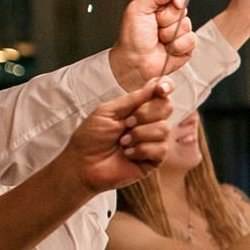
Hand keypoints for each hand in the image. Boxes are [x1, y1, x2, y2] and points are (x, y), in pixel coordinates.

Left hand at [66, 78, 174, 192]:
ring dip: (139, 134)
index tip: (161, 88)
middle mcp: (149, 123)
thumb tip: (153, 85)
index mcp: (138, 109)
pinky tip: (128, 154)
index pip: (160, 94)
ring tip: (122, 142)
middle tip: (126, 123)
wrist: (83, 164)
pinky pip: (161, 148)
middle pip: (166, 107)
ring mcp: (153, 141)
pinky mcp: (154, 160)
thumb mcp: (107, 111)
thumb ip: (132, 99)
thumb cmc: (91, 138)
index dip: (165, 86)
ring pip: (164, 129)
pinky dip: (141, 150)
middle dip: (145, 113)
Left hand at [108, 0, 193, 88]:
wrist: (135, 61)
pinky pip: (191, 40)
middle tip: (156, 26)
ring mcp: (179, 32)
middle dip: (168, 19)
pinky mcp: (186, 47)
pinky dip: (178, 46)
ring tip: (159, 40)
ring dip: (170, 34)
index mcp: (159, 6)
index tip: (174, 3)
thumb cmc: (132, 38)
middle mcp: (170, 18)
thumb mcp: (137, 9)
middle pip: (183, 9)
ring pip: (187, 25)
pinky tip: (167, 49)